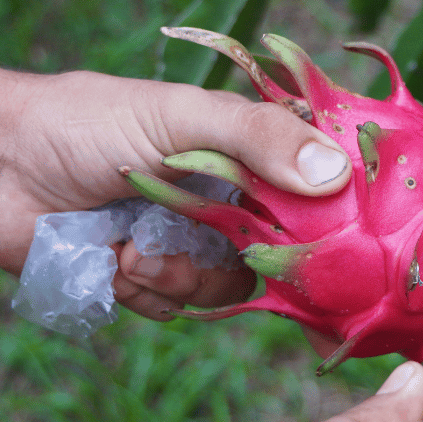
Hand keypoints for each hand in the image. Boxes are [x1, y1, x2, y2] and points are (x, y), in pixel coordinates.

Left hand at [0, 68, 350, 318]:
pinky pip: (181, 306)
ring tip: (132, 251)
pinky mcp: (154, 276)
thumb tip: (337, 175)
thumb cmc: (85, 122)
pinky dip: (148, 291)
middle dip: (237, 260)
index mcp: (248, 155)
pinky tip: (116, 262)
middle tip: (196, 244)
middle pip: (279, 253)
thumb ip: (258, 137)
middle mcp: (229, 201)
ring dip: (180, 277)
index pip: (313, 192)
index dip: (324, 221)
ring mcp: (193, 241)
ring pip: (229, 287)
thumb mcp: (179, 116)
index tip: (329, 245)